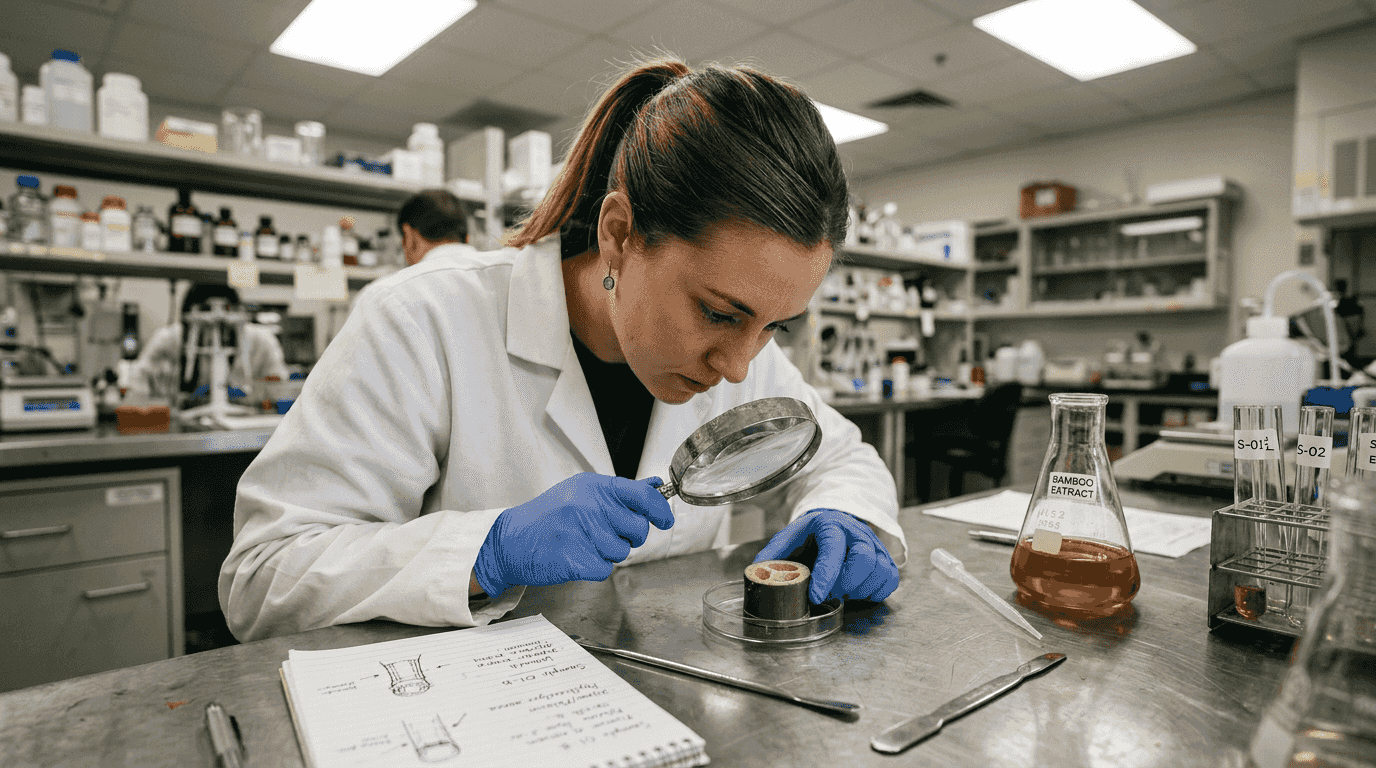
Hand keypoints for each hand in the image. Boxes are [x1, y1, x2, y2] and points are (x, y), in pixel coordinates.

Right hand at [473, 473, 673, 596]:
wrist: (511, 540)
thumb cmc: (549, 517)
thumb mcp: (582, 492)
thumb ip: (620, 492)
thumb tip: (654, 485)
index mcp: (594, 487)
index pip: (642, 496)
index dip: (659, 510)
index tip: (664, 520)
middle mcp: (589, 506)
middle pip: (637, 529)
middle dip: (627, 536)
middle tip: (602, 533)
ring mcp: (581, 532)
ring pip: (622, 552)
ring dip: (607, 553)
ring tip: (583, 543)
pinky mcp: (575, 559)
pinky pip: (605, 569)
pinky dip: (593, 567)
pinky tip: (576, 556)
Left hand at [754, 509, 898, 603]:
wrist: (833, 524)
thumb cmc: (810, 536)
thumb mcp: (788, 540)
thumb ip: (772, 556)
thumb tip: (756, 573)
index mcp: (830, 524)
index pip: (833, 548)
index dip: (826, 574)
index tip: (815, 596)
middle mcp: (856, 531)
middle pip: (864, 559)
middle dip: (845, 584)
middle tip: (830, 594)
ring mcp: (874, 544)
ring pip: (880, 570)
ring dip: (860, 590)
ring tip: (842, 592)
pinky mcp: (885, 558)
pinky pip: (890, 578)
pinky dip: (875, 591)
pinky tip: (858, 591)